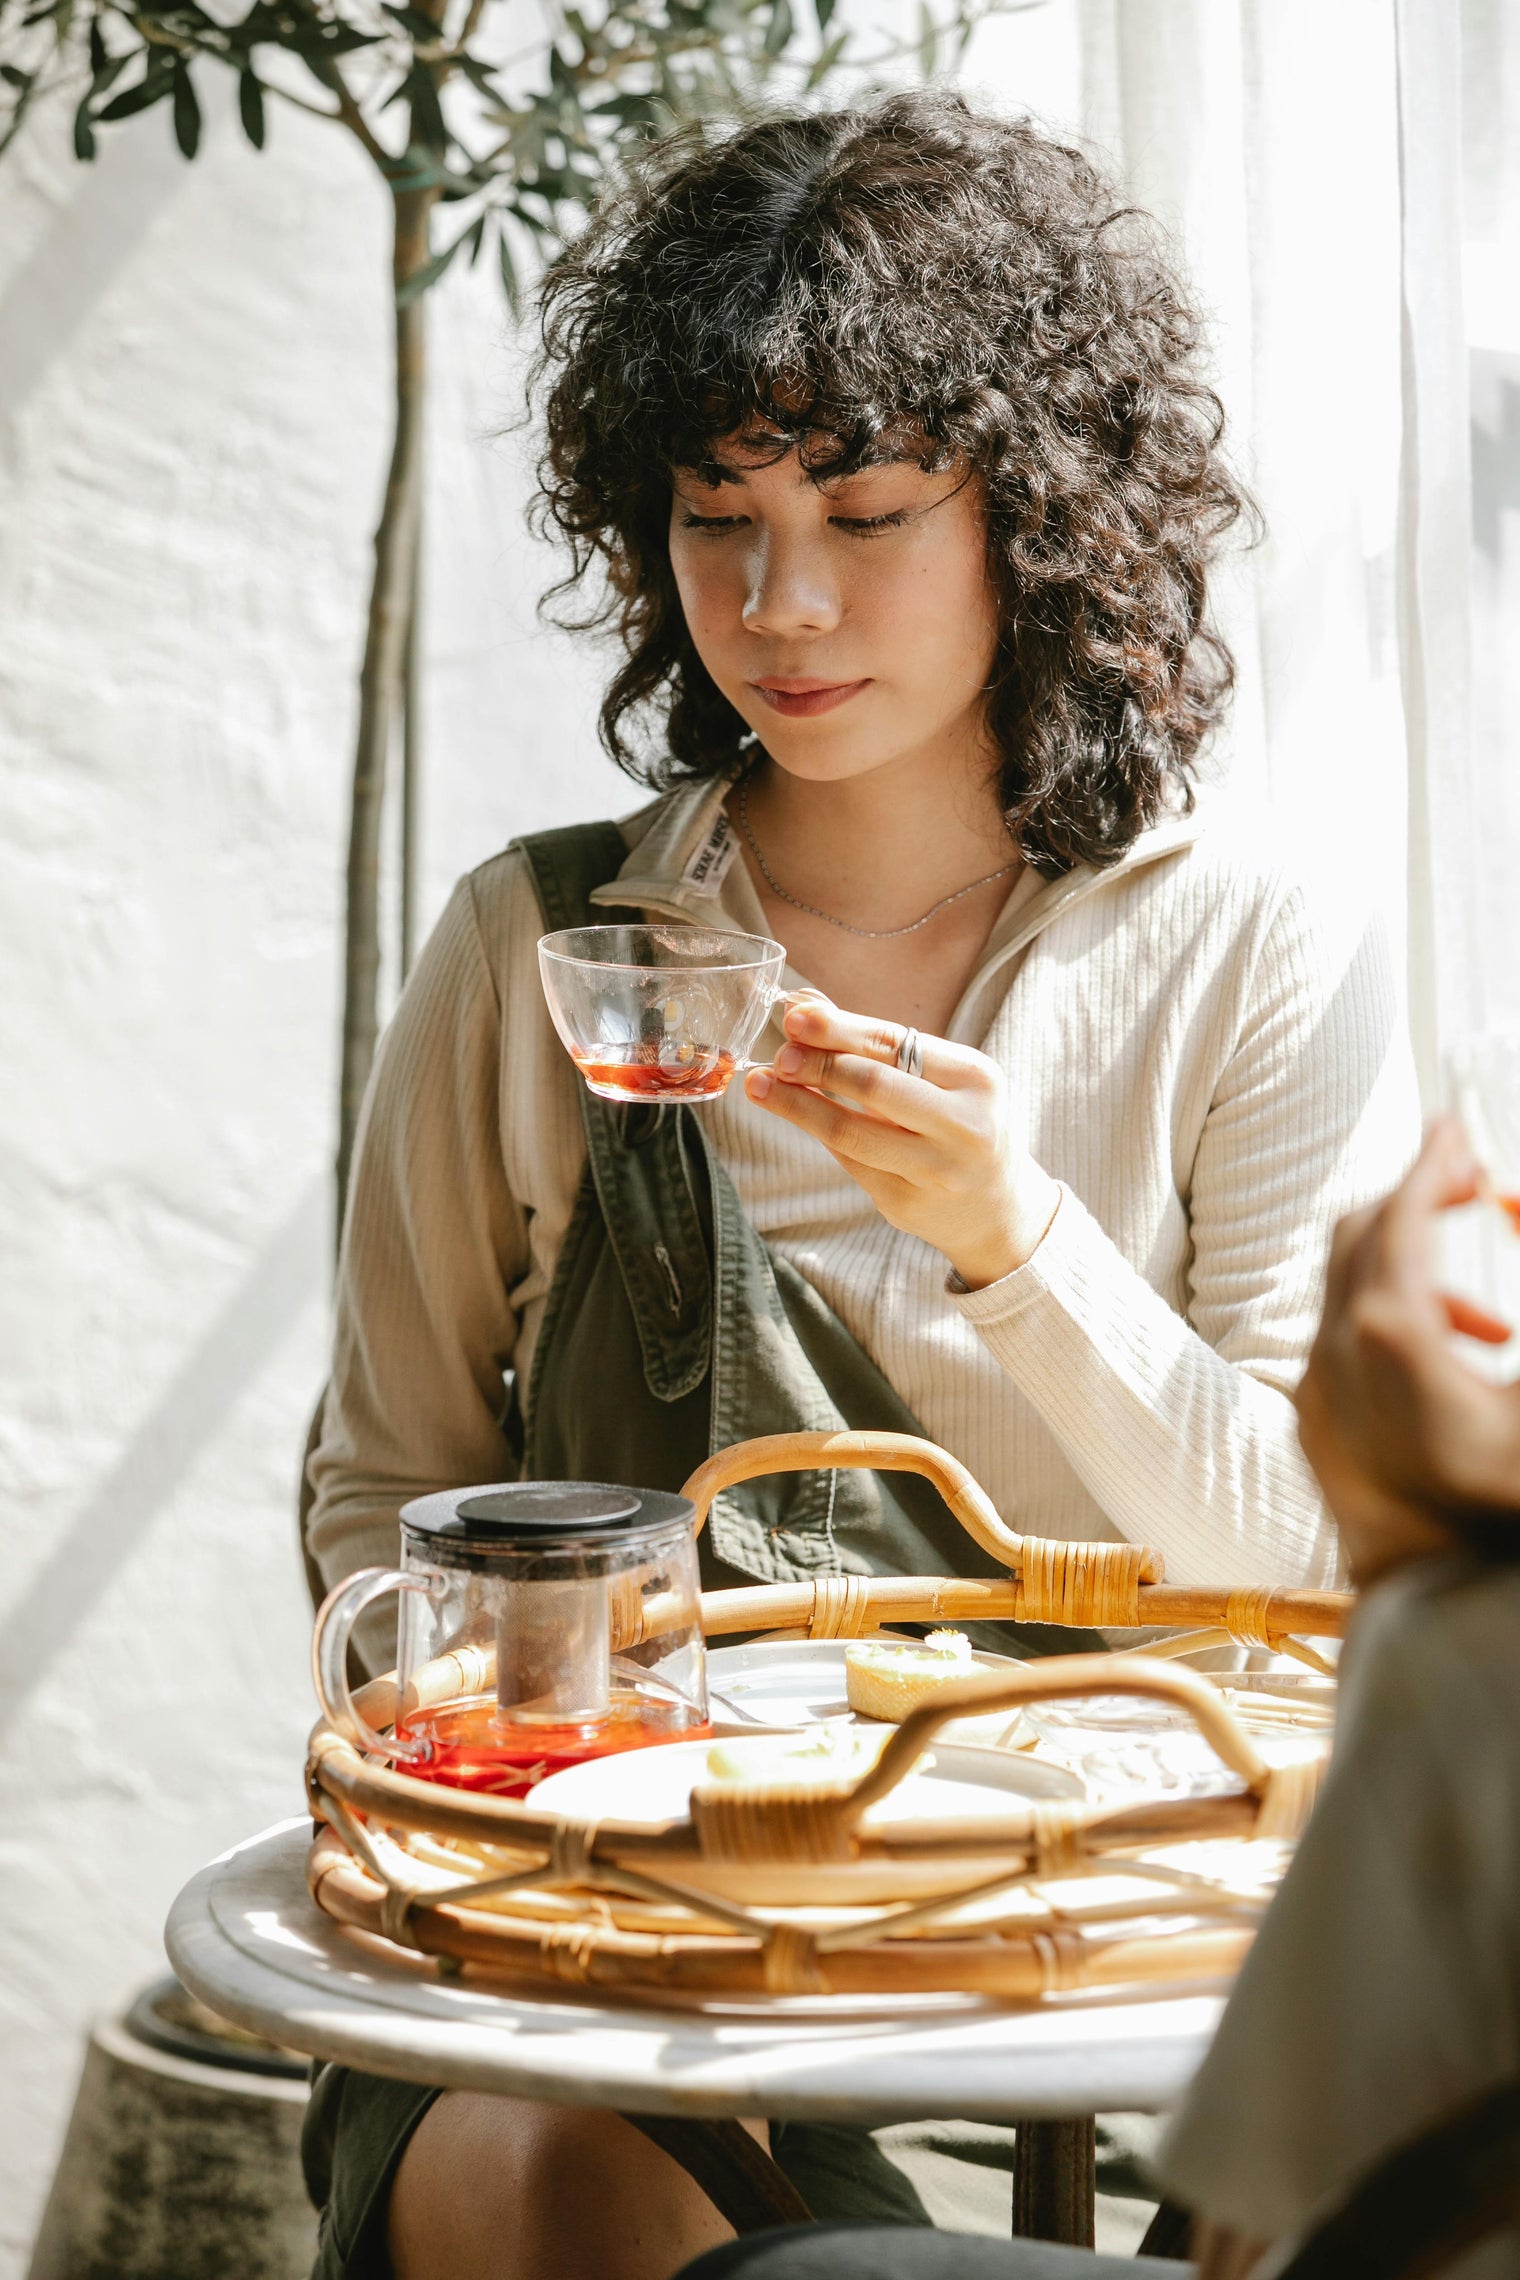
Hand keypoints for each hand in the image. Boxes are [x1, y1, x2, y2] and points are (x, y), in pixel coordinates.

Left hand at [743, 993, 1059, 1287]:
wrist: (993, 1205)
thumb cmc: (957, 1123)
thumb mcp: (936, 1075)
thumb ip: (872, 1040)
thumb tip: (802, 1002)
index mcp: (976, 1078)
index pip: (894, 1044)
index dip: (837, 1029)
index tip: (793, 1017)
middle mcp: (963, 1125)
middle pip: (872, 1085)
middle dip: (815, 1065)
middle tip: (777, 1056)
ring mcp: (936, 1170)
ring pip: (850, 1131)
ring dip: (797, 1105)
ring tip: (760, 1086)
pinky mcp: (906, 1204)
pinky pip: (848, 1162)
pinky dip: (817, 1132)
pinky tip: (795, 1113)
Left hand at [1295, 1117, 1519, 1585]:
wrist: (1452, 1627)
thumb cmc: (1510, 1513)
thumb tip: (1516, 1206)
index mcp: (1389, 1336)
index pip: (1401, 1213)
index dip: (1434, 1162)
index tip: (1458, 1126)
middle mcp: (1333, 1358)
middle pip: (1359, 1238)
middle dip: (1416, 1201)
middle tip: (1471, 1184)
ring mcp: (1315, 1399)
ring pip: (1349, 1294)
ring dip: (1416, 1275)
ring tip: (1495, 1327)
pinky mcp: (1314, 1437)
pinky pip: (1342, 1349)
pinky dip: (1395, 1328)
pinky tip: (1463, 1374)